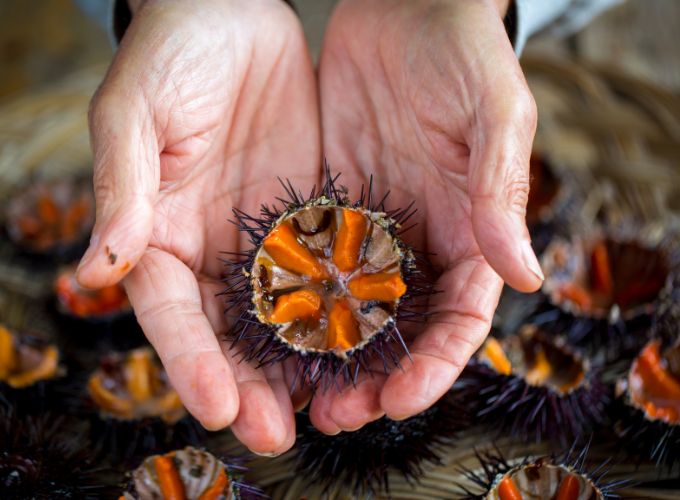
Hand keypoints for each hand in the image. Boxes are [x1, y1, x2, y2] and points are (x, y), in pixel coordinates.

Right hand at [76, 0, 318, 454]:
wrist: (229, 12)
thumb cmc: (169, 54)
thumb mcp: (134, 112)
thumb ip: (123, 186)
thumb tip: (100, 265)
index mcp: (161, 233)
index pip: (171, 313)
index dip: (191, 362)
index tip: (218, 407)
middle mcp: (215, 249)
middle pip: (230, 333)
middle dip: (252, 384)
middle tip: (277, 432)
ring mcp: (266, 237)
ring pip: (285, 316)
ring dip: (304, 365)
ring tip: (334, 408)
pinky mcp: (312, 215)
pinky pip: (330, 271)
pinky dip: (344, 311)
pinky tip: (367, 344)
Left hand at [310, 0, 541, 432]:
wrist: (405, 6)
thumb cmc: (463, 51)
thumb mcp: (492, 112)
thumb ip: (499, 191)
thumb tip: (524, 275)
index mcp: (471, 230)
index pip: (460, 316)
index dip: (435, 364)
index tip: (399, 400)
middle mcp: (420, 240)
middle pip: (400, 330)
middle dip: (373, 378)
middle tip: (336, 416)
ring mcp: (371, 227)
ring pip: (350, 308)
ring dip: (326, 355)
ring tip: (295, 394)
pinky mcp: (329, 205)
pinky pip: (309, 261)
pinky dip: (294, 300)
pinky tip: (267, 329)